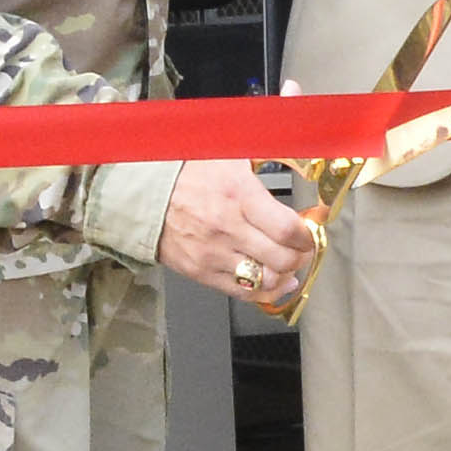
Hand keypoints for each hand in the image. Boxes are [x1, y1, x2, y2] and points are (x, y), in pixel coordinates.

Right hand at [163, 160, 322, 312]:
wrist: (142, 194)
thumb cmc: (186, 173)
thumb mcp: (230, 157)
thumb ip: (265, 167)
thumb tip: (299, 166)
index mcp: (237, 194)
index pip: (287, 229)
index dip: (306, 236)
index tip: (308, 233)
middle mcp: (227, 227)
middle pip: (282, 258)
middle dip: (300, 256)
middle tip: (300, 248)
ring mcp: (213, 253)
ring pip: (266, 279)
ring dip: (285, 274)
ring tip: (286, 264)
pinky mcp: (200, 272)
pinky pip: (243, 292)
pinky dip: (264, 291)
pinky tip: (272, 282)